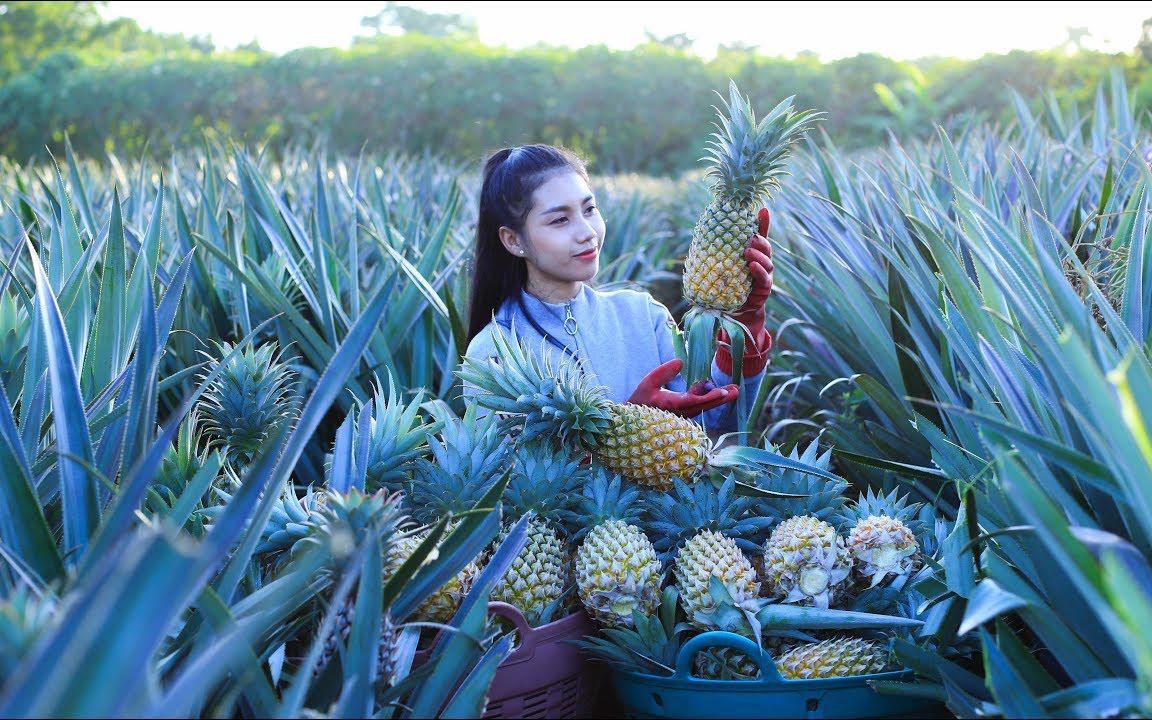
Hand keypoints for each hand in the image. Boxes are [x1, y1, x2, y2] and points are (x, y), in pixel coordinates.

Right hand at [627, 359, 738, 417]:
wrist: (635, 419)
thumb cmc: (641, 399)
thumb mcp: (649, 382)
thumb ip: (664, 371)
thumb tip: (681, 362)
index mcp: (671, 404)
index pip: (693, 401)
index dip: (708, 397)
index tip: (722, 391)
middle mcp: (680, 412)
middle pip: (704, 406)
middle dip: (721, 398)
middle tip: (736, 390)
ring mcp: (683, 415)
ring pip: (704, 406)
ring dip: (719, 398)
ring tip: (734, 389)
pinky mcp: (684, 414)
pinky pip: (700, 406)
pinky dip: (709, 398)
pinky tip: (720, 391)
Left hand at [716, 208, 773, 376]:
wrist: (731, 316)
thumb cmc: (723, 289)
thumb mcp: (718, 269)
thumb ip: (716, 254)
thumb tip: (701, 234)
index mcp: (750, 255)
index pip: (759, 236)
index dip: (763, 223)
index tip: (763, 209)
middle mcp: (760, 264)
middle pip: (766, 247)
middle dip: (760, 240)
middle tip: (749, 237)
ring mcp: (764, 277)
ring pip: (768, 262)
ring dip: (759, 255)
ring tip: (747, 251)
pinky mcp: (764, 290)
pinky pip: (764, 279)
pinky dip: (759, 272)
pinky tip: (751, 267)